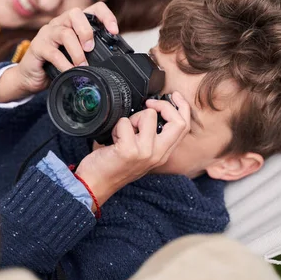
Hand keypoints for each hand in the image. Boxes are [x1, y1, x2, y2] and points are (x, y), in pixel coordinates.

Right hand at [0, 2, 118, 103]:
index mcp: (73, 23)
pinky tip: (69, 72)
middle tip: (90, 50)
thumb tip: (110, 57)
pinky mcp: (37, 47)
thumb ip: (90, 52)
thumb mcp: (76, 56)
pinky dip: (64, 64)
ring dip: (77, 52)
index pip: (93, 9)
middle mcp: (60, 23)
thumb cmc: (56, 64)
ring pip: (65, 33)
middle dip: (87, 32)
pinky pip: (53, 53)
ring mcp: (47, 33)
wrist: (32, 77)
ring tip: (82, 65)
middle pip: (76, 14)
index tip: (114, 32)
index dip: (106, 16)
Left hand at [75, 92, 191, 210]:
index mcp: (163, 153)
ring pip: (148, 115)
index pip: (184, 126)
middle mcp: (158, 154)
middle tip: (149, 104)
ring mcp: (145, 153)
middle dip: (163, 105)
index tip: (174, 95)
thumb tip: (150, 109)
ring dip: (132, 118)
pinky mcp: (129, 151)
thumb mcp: (139, 152)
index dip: (182, 107)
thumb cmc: (114, 165)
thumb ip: (150, 135)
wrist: (95, 184)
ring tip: (123, 131)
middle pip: (178, 121)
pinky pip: (125, 122)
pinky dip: (116, 126)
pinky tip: (113, 138)